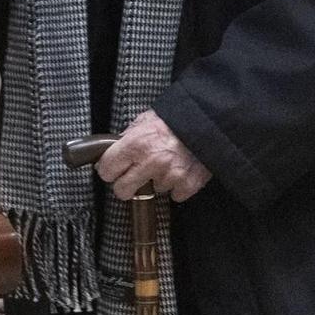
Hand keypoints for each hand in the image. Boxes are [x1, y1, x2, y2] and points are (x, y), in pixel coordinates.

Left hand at [96, 109, 211, 201]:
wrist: (208, 123)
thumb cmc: (173, 119)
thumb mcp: (144, 121)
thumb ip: (127, 137)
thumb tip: (111, 152)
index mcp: (135, 143)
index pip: (107, 170)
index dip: (108, 170)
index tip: (111, 171)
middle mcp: (150, 161)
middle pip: (122, 190)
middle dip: (124, 186)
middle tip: (130, 180)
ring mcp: (170, 175)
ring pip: (152, 191)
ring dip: (156, 182)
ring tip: (165, 165)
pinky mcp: (187, 185)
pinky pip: (175, 195)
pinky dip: (176, 186)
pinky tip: (179, 171)